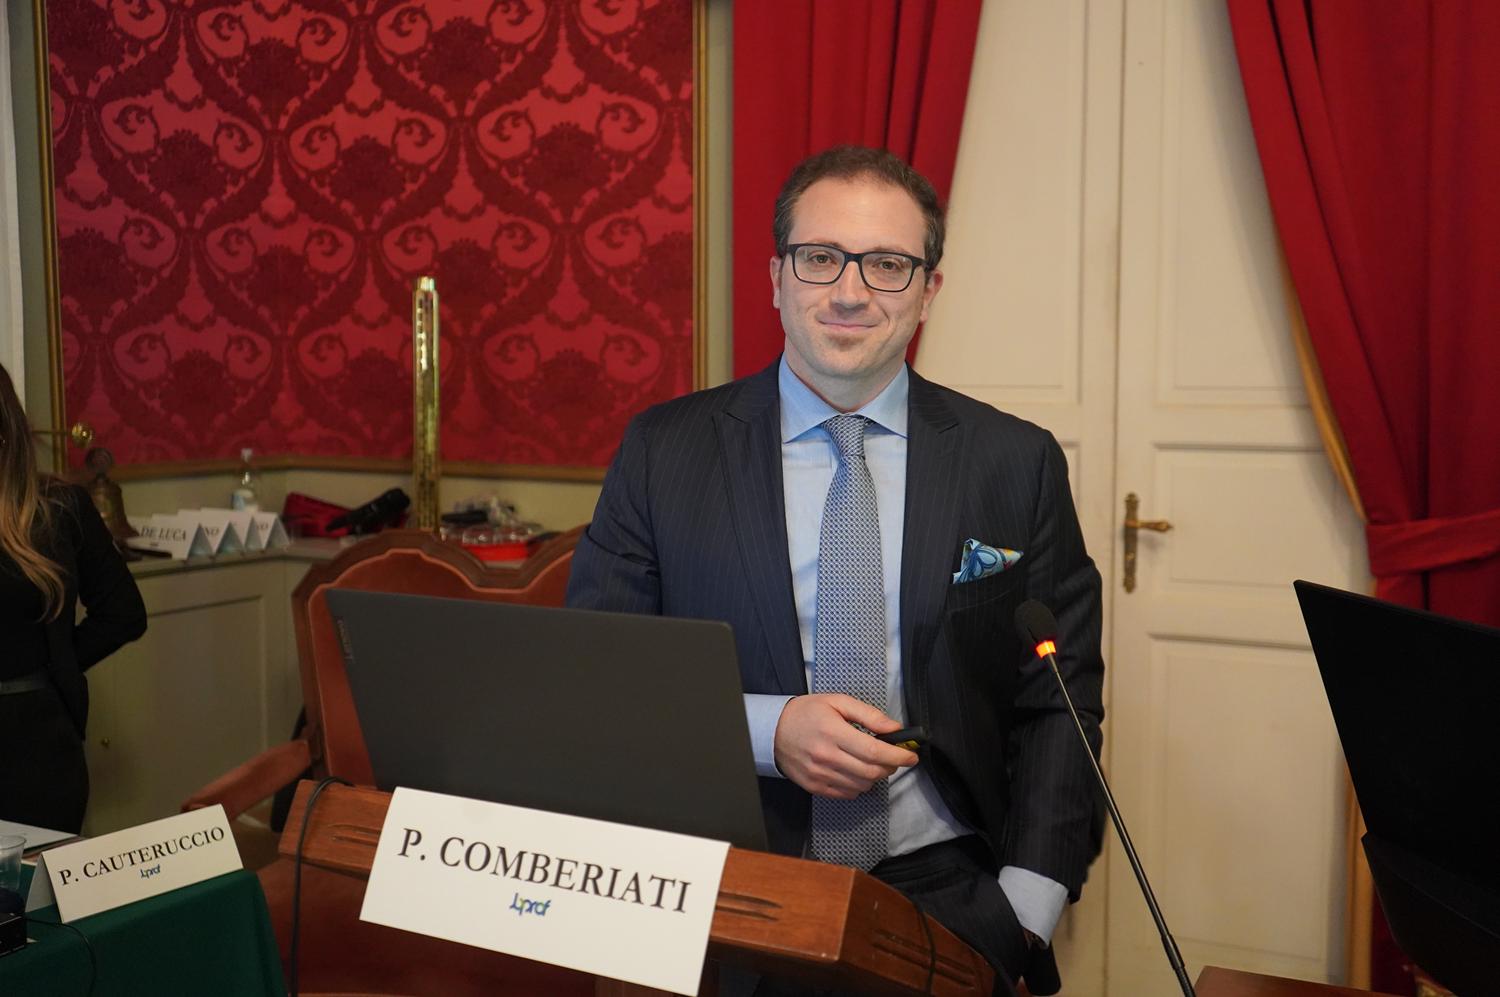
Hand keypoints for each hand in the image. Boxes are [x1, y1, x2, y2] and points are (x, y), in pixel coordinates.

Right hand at [773, 694, 917, 798]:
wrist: (772, 731)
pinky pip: (847, 794)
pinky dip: (858, 785)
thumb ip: (868, 714)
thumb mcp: (837, 702)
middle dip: (890, 767)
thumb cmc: (806, 713)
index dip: (898, 756)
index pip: (875, 752)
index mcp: (833, 733)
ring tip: (870, 762)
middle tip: (893, 758)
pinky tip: (854, 771)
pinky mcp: (815, 786)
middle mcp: (826, 757)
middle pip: (872, 772)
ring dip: (875, 776)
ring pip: (862, 786)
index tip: (911, 756)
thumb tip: (894, 728)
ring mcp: (820, 774)